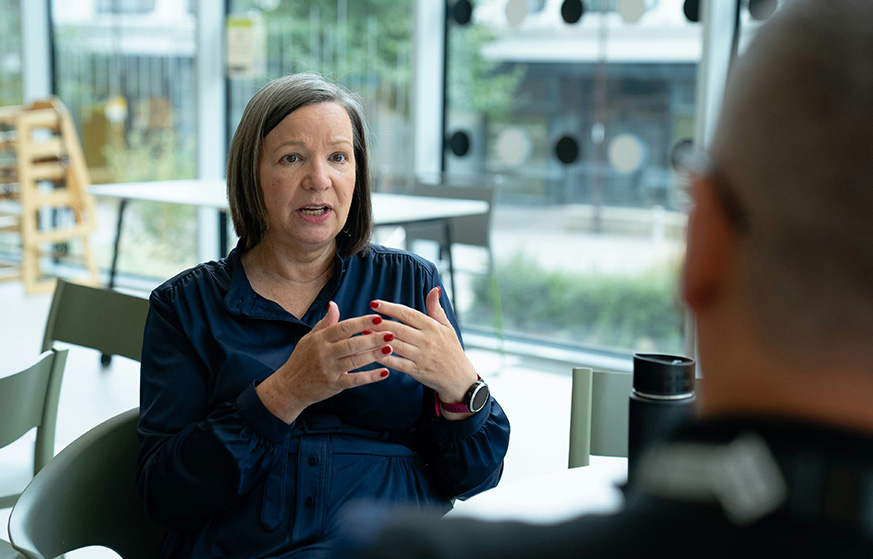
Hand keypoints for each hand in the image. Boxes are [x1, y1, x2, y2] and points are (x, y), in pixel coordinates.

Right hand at [256, 301, 393, 422]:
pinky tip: (384, 372)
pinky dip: (370, 377)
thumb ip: (325, 323)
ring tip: (390, 348)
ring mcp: (329, 370)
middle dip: (372, 338)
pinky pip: (355, 380)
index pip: (343, 327)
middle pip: (352, 344)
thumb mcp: (310, 338)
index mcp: (320, 339)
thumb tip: (334, 304)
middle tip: (391, 333)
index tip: (378, 318)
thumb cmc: (302, 360)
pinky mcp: (334, 385)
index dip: (361, 322)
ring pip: (355, 361)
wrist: (289, 387)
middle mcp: (324, 353)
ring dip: (374, 355)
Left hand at [369, 287, 478, 413]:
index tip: (374, 303)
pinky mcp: (417, 371)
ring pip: (396, 345)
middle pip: (398, 328)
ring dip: (378, 339)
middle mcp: (426, 340)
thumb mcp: (447, 327)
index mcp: (432, 327)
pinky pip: (397, 364)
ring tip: (363, 333)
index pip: (408, 314)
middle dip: (379, 322)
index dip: (390, 308)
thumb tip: (434, 289)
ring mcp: (421, 356)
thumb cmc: (452, 350)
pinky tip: (372, 353)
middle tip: (364, 317)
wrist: (460, 378)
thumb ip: (436, 309)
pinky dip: (384, 358)